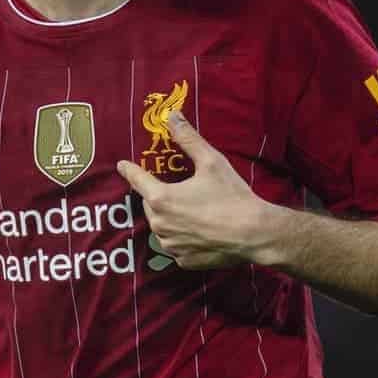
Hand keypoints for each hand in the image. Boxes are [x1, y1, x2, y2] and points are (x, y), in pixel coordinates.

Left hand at [117, 111, 274, 269]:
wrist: (255, 234)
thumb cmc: (231, 196)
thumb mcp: (210, 161)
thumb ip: (188, 138)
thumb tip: (172, 116)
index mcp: (161, 198)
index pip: (137, 179)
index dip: (129, 170)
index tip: (122, 165)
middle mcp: (160, 224)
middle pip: (151, 204)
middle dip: (160, 195)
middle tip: (180, 189)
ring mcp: (171, 245)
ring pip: (162, 226)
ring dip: (171, 217)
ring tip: (194, 210)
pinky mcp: (184, 261)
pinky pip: (177, 245)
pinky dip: (183, 237)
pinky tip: (201, 230)